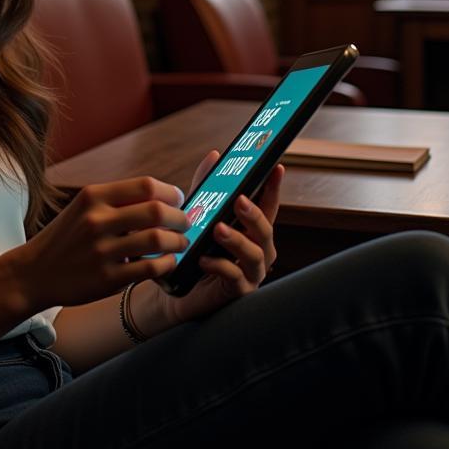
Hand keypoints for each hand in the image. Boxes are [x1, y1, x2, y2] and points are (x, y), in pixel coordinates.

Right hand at [15, 175, 189, 312]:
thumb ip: (117, 200)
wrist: (35, 272)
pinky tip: (167, 262)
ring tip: (180, 243)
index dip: (170, 193)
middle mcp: (97, 220)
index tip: (177, 200)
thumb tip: (162, 198)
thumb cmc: (66, 237)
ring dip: (179, 242)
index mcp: (93, 196)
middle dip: (180, 217)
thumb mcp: (83, 208)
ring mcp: (102, 251)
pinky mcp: (107, 279)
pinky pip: (150, 268)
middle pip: (157, 211)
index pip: (146, 185)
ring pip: (158, 240)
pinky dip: (167, 264)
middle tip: (186, 223)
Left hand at [154, 150, 282, 327]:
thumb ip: (207, 186)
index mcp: (251, 230)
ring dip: (237, 240)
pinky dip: (220, 266)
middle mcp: (258, 250)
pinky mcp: (238, 292)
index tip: (276, 167)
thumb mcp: (198, 214)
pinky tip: (204, 259)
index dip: (273, 188)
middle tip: (239, 200)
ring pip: (254, 254)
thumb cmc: (190, 247)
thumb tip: (215, 155)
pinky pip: (235, 278)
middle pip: (265, 230)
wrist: (172, 286)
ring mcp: (251, 273)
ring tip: (218, 229)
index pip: (267, 206)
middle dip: (254, 214)